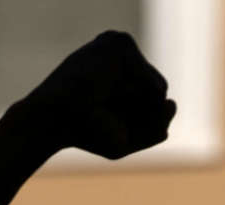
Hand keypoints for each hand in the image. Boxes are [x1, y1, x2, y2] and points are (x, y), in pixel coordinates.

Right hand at [22, 30, 176, 159]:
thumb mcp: (126, 140)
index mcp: (121, 70)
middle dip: (140, 116)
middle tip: (103, 115)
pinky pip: (155, 86)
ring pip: (159, 90)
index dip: (136, 121)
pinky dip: (136, 100)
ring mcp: (120, 44)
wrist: (52, 123)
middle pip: (159, 95)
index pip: (154, 99)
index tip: (104, 119)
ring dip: (135, 110)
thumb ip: (156, 127)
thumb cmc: (83, 132)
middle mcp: (122, 52)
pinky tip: (104, 92)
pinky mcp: (120, 44)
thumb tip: (171, 103)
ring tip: (102, 103)